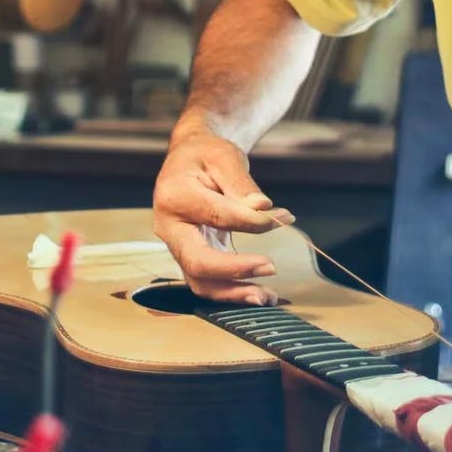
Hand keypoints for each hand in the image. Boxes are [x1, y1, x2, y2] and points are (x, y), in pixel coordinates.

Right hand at [153, 128, 294, 303]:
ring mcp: (177, 246)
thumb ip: (242, 184)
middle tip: (271, 267)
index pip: (218, 216)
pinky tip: (258, 294)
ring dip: (234, 293)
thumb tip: (262, 208)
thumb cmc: (206, 155)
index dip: (253, 221)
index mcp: (174, 196)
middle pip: (197, 262)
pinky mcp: (190, 256)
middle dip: (235, 270)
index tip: (283, 216)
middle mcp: (169, 227)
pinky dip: (232, 292)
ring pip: (200, 282)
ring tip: (267, 296)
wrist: (190, 160)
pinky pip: (207, 282)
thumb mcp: (224, 157)